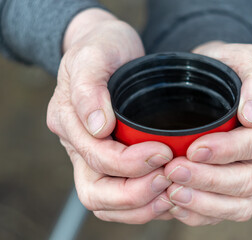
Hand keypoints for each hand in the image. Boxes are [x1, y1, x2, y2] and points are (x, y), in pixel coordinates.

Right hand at [46, 9, 173, 223]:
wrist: (108, 47)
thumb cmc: (102, 47)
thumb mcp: (93, 55)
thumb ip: (89, 88)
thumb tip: (98, 127)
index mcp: (69, 123)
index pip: (97, 159)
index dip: (130, 163)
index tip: (163, 152)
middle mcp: (78, 146)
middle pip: (96, 193)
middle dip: (135, 194)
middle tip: (169, 180)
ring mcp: (93, 156)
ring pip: (108, 203)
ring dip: (141, 206)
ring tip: (173, 193)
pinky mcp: (112, 160)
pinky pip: (122, 196)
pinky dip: (145, 203)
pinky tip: (169, 194)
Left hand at [164, 42, 251, 225]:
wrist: (217, 83)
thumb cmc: (230, 68)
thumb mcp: (245, 59)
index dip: (230, 150)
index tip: (195, 148)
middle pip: (251, 178)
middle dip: (210, 179)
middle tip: (173, 170)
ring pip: (243, 203)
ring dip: (205, 201)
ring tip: (172, 192)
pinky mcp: (244, 187)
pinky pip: (229, 211)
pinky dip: (202, 213)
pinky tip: (177, 204)